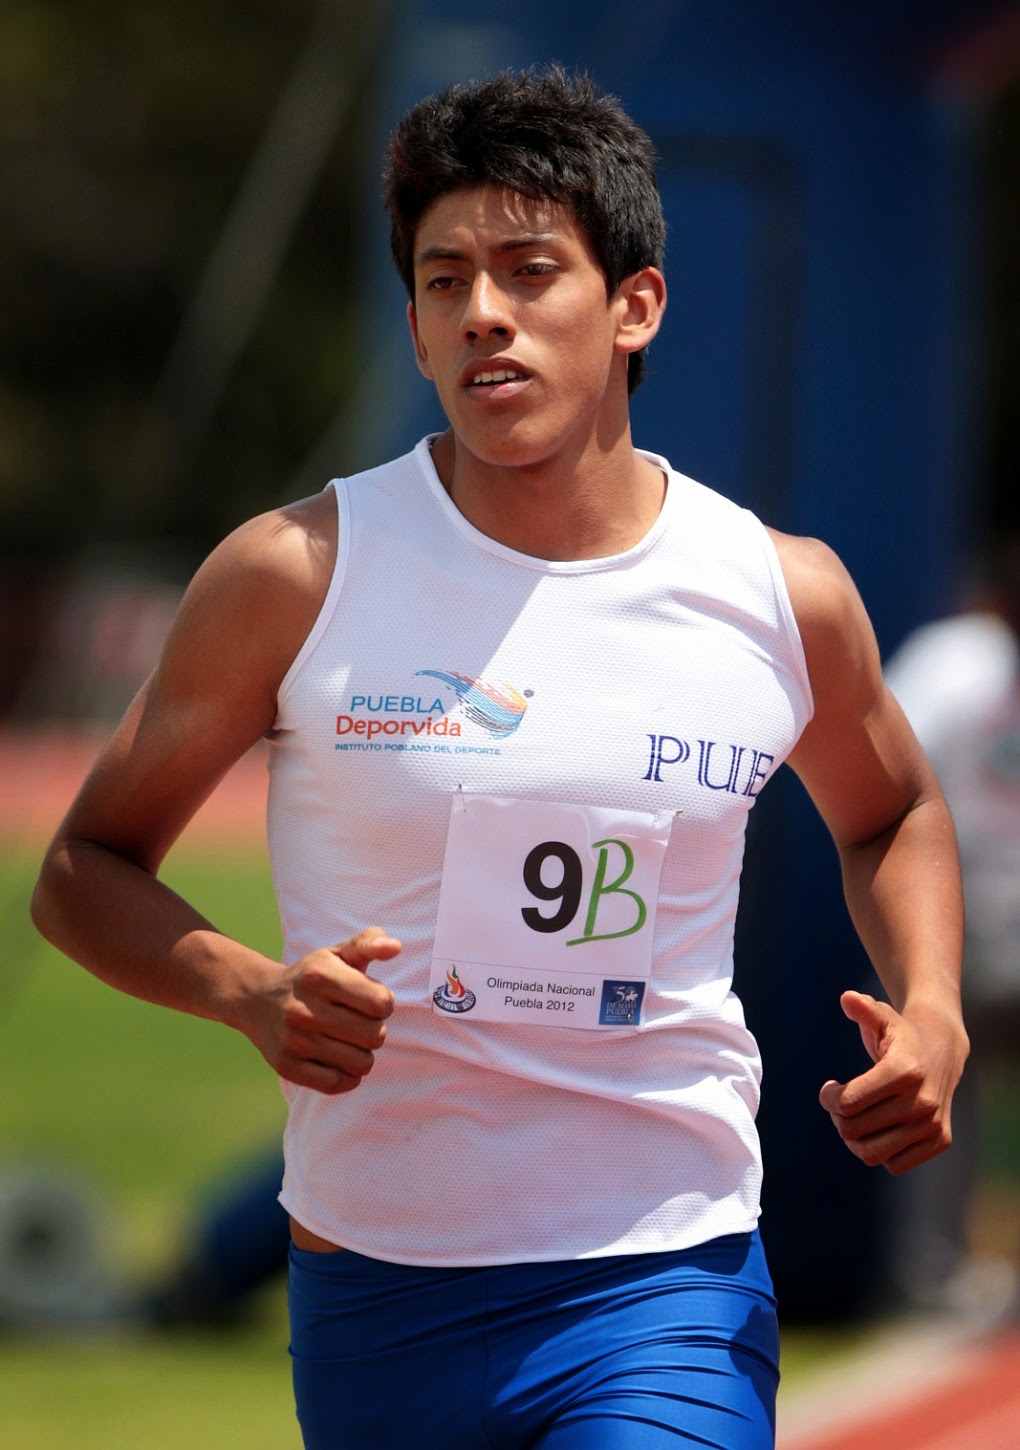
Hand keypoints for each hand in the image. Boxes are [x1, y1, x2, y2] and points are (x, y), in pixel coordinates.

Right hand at [246, 926, 399, 1093]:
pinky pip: (338, 1084)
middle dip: (375, 1028)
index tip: (370, 999)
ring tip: (350, 1039)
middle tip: (359, 1021)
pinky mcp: (287, 1066)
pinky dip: (348, 1076)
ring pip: (361, 1063)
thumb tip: (395, 947)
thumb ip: (369, 944)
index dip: (384, 1002)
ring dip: (363, 1053)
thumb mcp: (337, 953)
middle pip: (376, 1036)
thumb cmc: (311, 976)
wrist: (257, 998)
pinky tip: (340, 1059)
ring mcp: (294, 1041)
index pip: (381, 1003)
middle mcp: (304, 1010)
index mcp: (320, 976)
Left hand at [818, 989, 964, 1174]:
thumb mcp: (881, 1016)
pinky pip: (895, 1164)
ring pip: (872, 1153)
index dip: (828, 1097)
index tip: (830, 1087)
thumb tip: (848, 999)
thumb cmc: (900, 1034)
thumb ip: (862, 1008)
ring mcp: (933, 1124)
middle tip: (841, 1104)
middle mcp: (923, 1101)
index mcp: (904, 1071)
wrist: (942, 1049)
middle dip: (838, 1117)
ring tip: (855, 1119)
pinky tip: (879, 1129)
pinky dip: (880, 1151)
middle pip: (853, 1130)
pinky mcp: (940, 1140)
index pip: (847, 1103)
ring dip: (854, 1139)